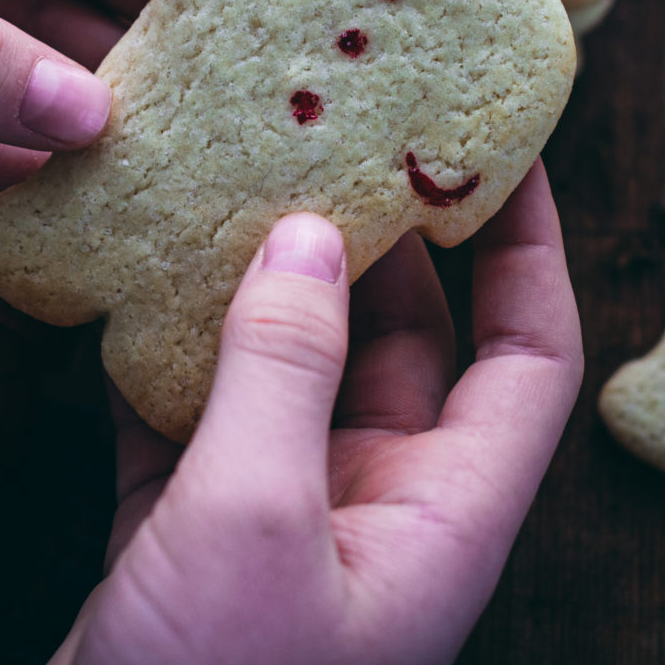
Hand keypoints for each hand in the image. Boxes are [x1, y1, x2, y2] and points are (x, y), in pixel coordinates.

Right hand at [29, 160, 582, 664]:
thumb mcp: (253, 521)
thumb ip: (283, 368)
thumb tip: (311, 232)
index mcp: (443, 517)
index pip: (529, 353)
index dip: (530, 245)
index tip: (500, 142)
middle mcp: (379, 510)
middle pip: (404, 342)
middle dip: (374, 240)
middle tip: (333, 129)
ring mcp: (284, 522)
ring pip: (293, 369)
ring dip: (263, 286)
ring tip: (232, 178)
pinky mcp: (193, 535)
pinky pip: (199, 413)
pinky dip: (171, 353)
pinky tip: (133, 283)